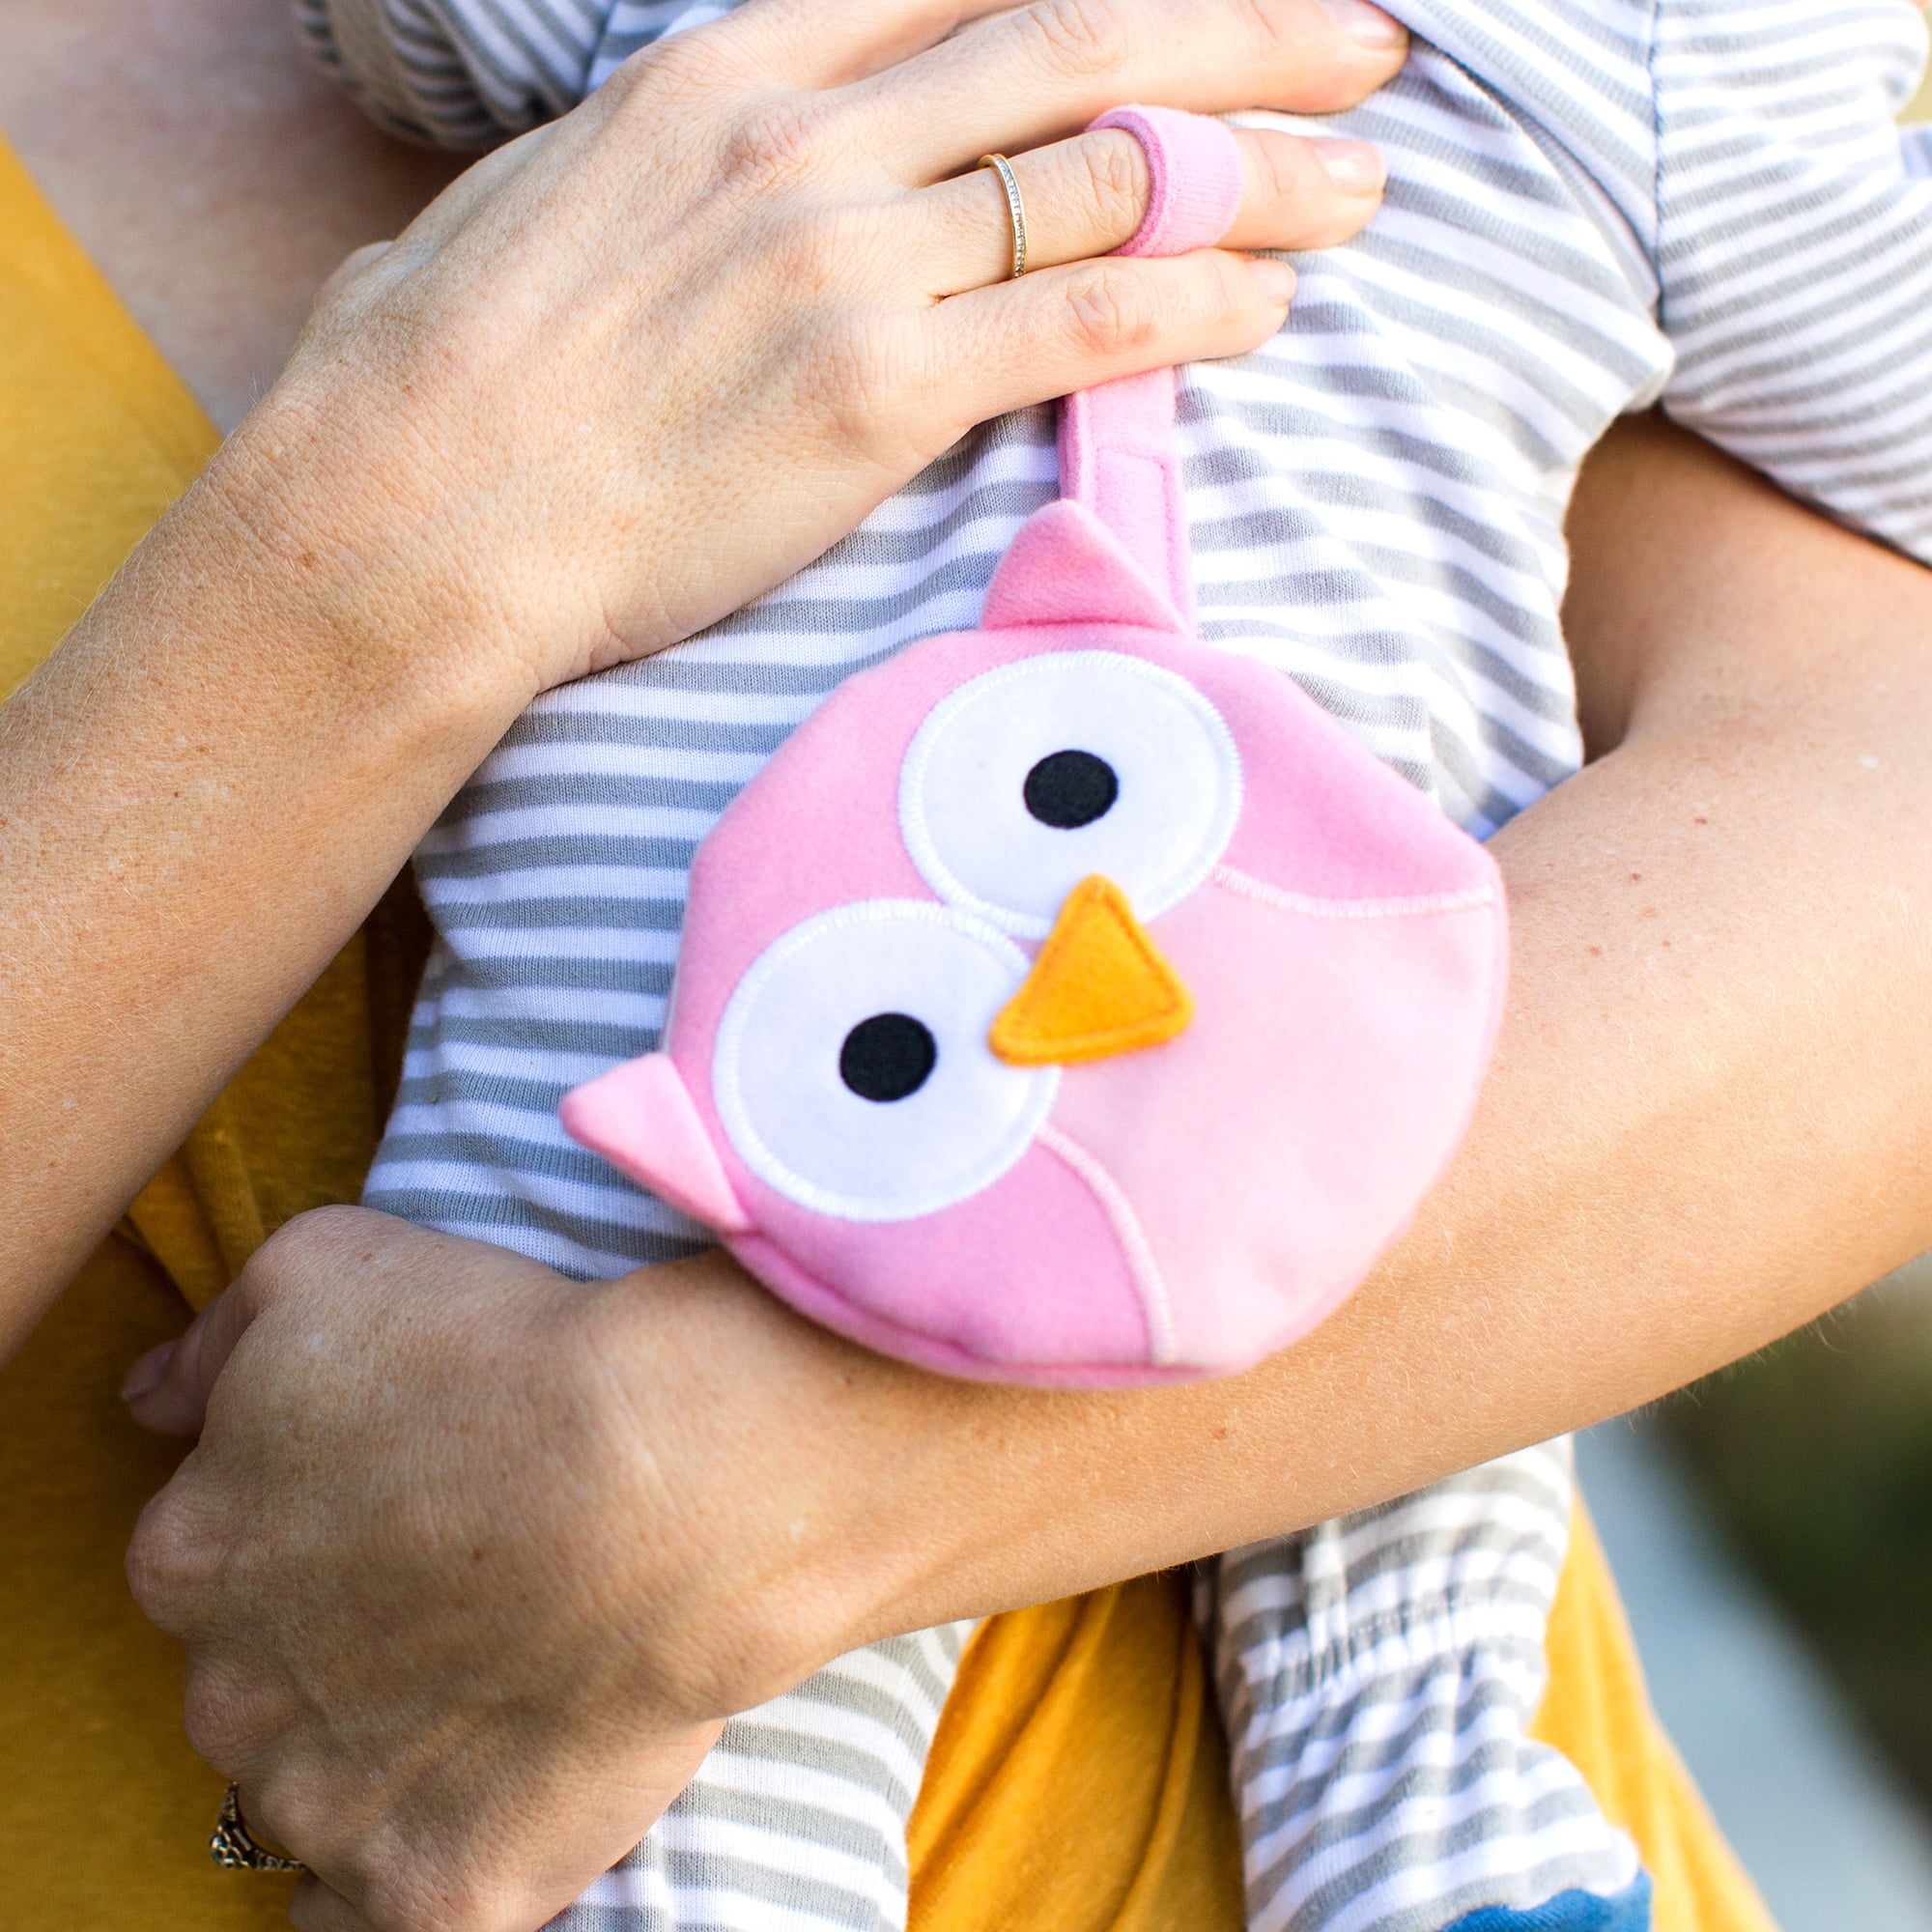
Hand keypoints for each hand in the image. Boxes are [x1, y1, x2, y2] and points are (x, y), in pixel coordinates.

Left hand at [127, 1211, 968, 1931]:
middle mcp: (228, 1698)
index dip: (315, 1529)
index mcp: (190, 1554)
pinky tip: (475, 1801)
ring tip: (502, 1676)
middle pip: (262, 1682)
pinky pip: (376, 1913)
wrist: (677, 1479)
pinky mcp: (429, 1893)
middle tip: (465, 1582)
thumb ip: (215, 1337)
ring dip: (381, 1753)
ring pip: (319, 1794)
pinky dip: (414, 1865)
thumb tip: (152, 1398)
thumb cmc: (508, 1354)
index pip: (216, 1560)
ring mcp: (325, 1811)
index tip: (407, 1503)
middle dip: (337, 1645)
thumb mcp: (330, 1263)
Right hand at [225, 0, 1404, 702]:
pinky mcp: (879, 392)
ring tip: (1363, 186)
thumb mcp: (554, 197)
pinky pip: (1089, 319)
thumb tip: (718, 165)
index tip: (1203, 1)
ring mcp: (849, 258)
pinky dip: (1200, 306)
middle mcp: (808, 138)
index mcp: (729, 74)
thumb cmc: (446, 375)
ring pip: (1116, 175)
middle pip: (1085, 42)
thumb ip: (680, 161)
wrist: (411, 511)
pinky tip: (1271, 309)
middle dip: (1248, 33)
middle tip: (1366, 39)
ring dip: (1263, 176)